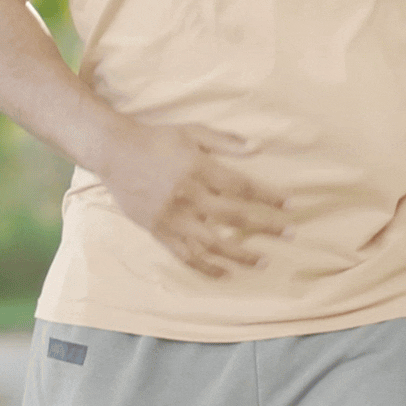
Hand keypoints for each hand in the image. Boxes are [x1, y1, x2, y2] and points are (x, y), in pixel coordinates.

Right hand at [102, 120, 293, 277]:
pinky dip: (205, 267)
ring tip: (263, 262)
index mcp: (199, 168)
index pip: (242, 187)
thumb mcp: (193, 131)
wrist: (115, 152)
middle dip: (265, 226)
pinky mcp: (158, 231)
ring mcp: (172, 216)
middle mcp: (188, 195)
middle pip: (233, 216)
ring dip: (239, 255)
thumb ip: (226, 141)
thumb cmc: (158, 138)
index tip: (290, 205)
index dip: (268, 197)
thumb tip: (258, 147)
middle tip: (290, 234)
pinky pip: (184, 255)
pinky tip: (224, 273)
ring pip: (211, 243)